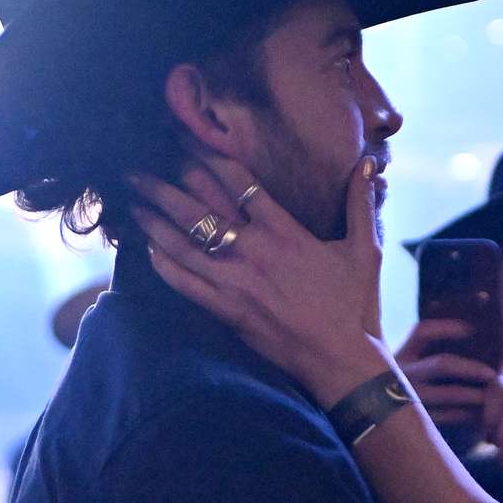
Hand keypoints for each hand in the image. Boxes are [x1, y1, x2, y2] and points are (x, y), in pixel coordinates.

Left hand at [129, 155, 389, 405]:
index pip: (238, 184)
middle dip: (165, 186)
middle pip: (199, 209)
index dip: (208, 158)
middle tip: (139, 169)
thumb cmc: (355, 306)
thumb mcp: (365, 250)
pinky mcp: (227, 311)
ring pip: (183, 244)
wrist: (340, 360)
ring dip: (154, 220)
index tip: (186, 141)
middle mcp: (253, 252)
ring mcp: (235, 283)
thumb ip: (361, 203)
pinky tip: (148, 248)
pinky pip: (184, 284)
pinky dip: (163, 264)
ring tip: (134, 201)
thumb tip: (369, 163)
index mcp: (285, 232)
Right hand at [395, 319, 496, 429]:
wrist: (373, 418)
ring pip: (449, 394)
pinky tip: (480, 412)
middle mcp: (400, 374)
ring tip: (492, 393)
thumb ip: (424, 349)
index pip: (422, 332)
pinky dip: (466, 413)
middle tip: (492, 372)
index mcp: (398, 354)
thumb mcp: (402, 363)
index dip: (447, 327)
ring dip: (474, 393)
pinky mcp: (414, 420)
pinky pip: (447, 416)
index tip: (471, 328)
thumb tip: (466, 330)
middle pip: (442, 364)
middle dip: (471, 367)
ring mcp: (406, 398)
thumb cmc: (397, 383)